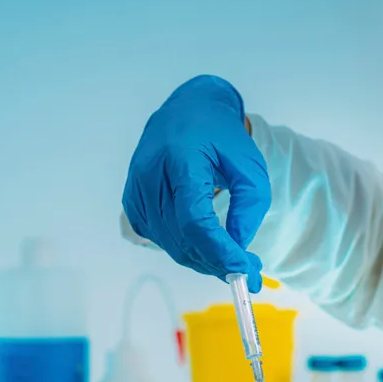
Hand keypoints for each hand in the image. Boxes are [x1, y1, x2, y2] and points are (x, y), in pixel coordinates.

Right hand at [122, 75, 269, 289]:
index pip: (195, 221)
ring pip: (171, 244)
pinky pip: (159, 238)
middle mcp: (151, 176)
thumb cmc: (220, 134)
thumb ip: (250, 204)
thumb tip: (238, 246)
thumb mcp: (249, 162)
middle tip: (249, 272)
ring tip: (232, 260)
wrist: (186, 110)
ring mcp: (137, 190)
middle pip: (182, 239)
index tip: (246, 270)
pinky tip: (206, 245)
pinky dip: (185, 249)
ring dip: (203, 260)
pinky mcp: (133, 202)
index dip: (220, 251)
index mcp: (180, 160)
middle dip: (218, 262)